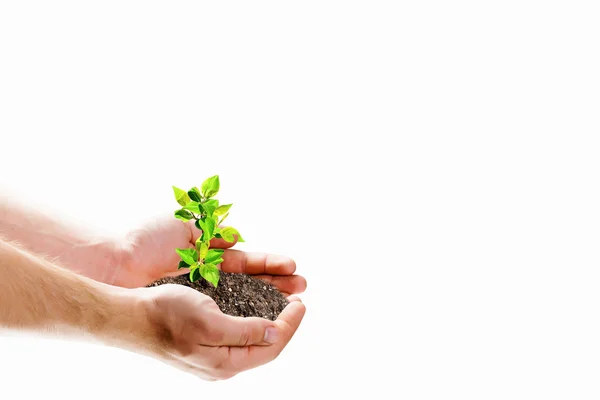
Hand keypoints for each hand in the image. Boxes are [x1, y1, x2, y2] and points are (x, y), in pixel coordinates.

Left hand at [117, 215, 306, 295]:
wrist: (116, 263)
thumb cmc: (145, 241)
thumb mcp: (184, 225)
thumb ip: (212, 231)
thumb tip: (237, 237)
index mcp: (207, 254)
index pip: (246, 261)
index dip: (269, 264)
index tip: (292, 266)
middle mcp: (209, 276)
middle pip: (251, 280)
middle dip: (277, 283)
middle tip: (302, 287)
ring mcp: (202, 294)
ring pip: (244, 296)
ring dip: (269, 297)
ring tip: (295, 299)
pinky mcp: (193, 308)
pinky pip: (226, 309)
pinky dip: (246, 311)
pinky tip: (265, 314)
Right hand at [131, 283, 305, 379]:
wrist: (130, 316)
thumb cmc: (165, 316)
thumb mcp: (210, 322)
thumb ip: (245, 332)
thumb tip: (276, 334)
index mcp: (225, 363)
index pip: (271, 347)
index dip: (290, 325)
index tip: (301, 303)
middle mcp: (222, 363)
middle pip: (264, 346)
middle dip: (284, 323)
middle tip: (296, 300)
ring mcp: (212, 353)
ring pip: (252, 338)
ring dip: (270, 319)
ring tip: (282, 300)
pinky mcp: (204, 341)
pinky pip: (237, 332)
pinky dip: (252, 318)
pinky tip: (255, 304)